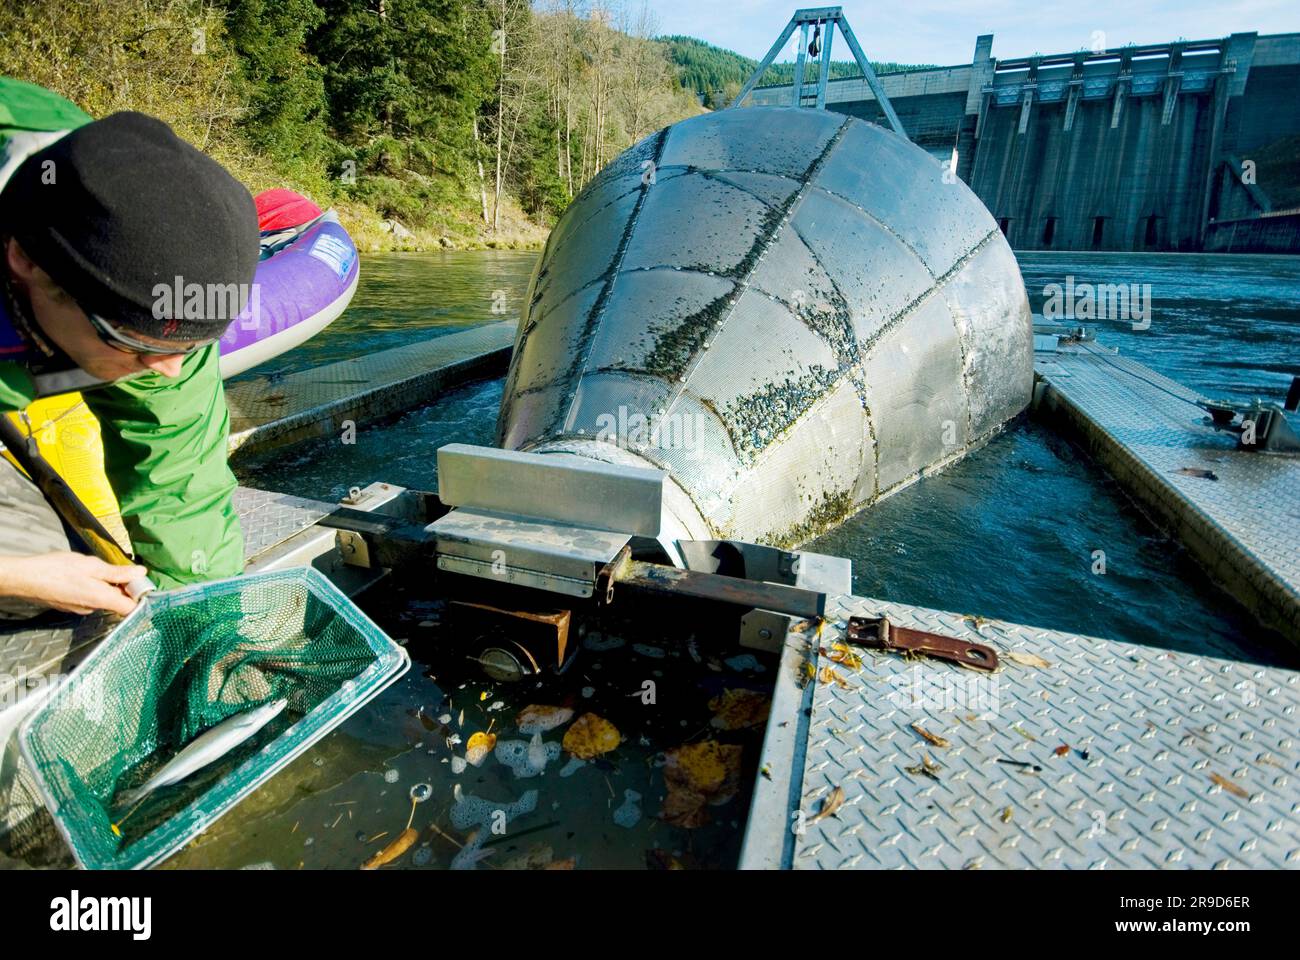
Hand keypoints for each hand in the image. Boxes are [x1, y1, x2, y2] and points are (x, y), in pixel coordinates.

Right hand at [0, 552, 146, 615]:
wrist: (26, 578)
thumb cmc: (57, 569)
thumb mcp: (92, 566)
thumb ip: (117, 572)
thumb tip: (140, 573)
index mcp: (101, 599)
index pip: (131, 608)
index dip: (139, 596)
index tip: (139, 582)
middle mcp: (92, 608)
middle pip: (118, 602)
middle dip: (122, 587)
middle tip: (117, 569)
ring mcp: (80, 609)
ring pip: (103, 598)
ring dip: (105, 585)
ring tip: (95, 570)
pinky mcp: (71, 606)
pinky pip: (89, 598)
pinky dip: (92, 588)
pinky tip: (82, 576)